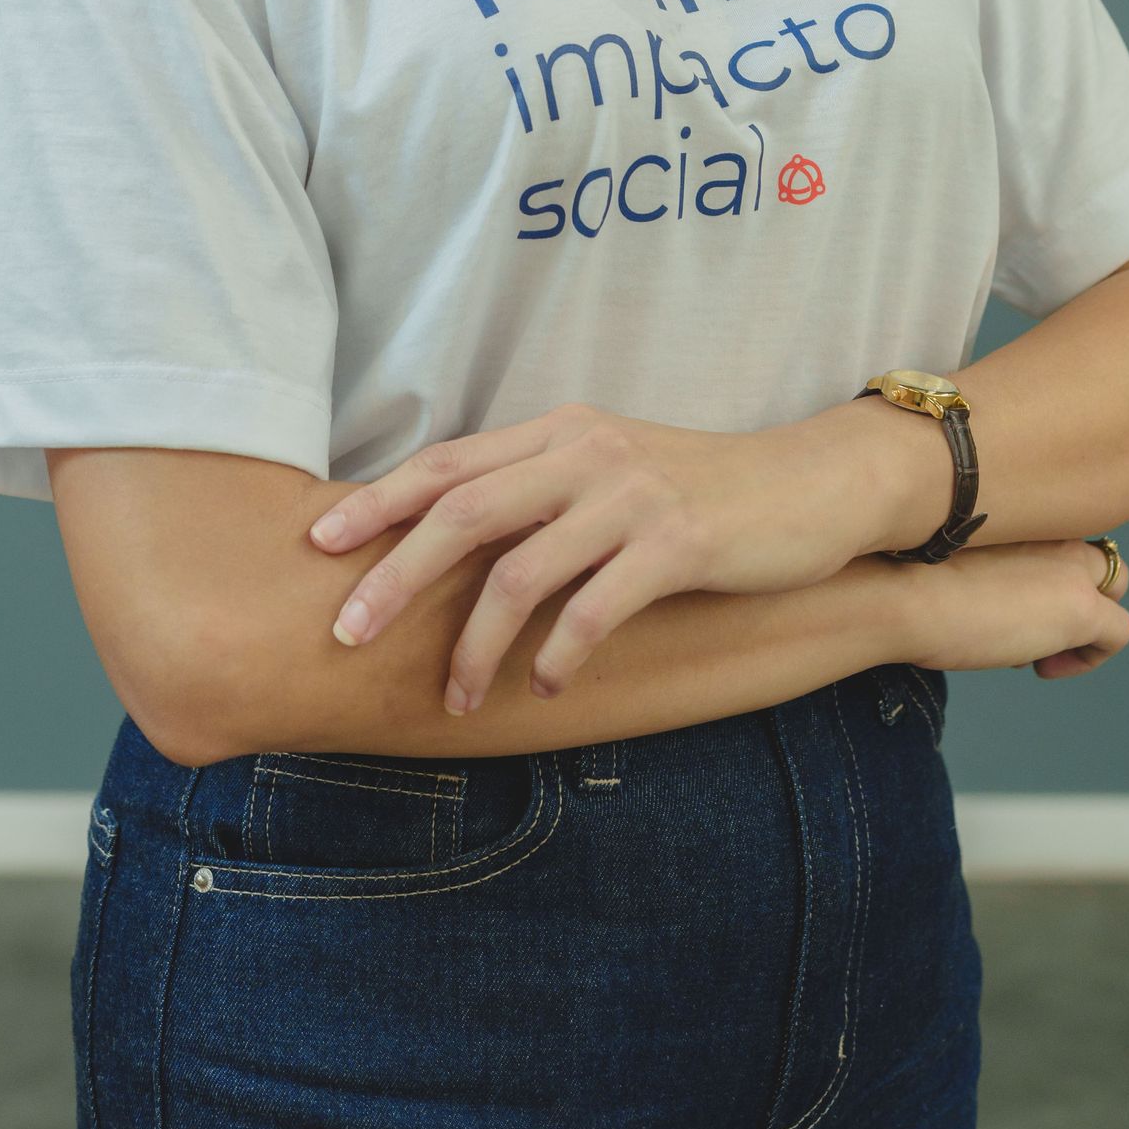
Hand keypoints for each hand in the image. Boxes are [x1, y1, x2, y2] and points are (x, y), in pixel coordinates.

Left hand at [305, 401, 874, 713]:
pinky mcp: (677, 541)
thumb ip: (541, 490)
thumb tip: (452, 536)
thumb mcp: (610, 471)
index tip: (320, 543)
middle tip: (347, 631)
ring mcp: (631, 495)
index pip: (449, 463)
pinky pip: (595, 606)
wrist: (809, 486)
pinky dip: (558, 653)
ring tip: (456, 695)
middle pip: (463, 511)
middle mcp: (585, 452)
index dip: (379, 501)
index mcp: (559, 432)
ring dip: (475, 642)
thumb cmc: (699, 490)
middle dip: (396, 575)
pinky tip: (544, 686)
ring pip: (520, 569)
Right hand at [899, 537, 1128, 681]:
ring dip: (1082, 622)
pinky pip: (1118, 634)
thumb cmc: (901, 572)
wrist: (895, 589)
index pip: (1061, 533)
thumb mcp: (947, 549)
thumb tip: (988, 598)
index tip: (1008, 599)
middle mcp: (1056, 528)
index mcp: (1025, 510)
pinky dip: (1089, 657)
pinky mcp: (1082, 608)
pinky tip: (1042, 667)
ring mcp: (1073, 567)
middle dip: (1072, 593)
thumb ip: (983, 559)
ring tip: (1031, 650)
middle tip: (1026, 626)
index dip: (1045, 572)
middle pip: (1097, 556)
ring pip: (1114, 588)